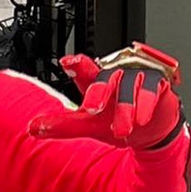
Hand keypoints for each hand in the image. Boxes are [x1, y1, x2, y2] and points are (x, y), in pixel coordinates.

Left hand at [29, 43, 182, 148]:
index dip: (77, 65)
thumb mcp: (87, 125)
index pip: (85, 71)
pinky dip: (146, 104)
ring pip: (129, 86)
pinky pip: (152, 89)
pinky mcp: (157, 83)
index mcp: (97, 82)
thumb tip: (33, 128)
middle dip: (99, 92)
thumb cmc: (115, 119)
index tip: (66, 61)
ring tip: (121, 129)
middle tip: (92, 109)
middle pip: (107, 77)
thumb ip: (62, 126)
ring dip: (125, 108)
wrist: (148, 127)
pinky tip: (142, 118)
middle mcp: (116, 76)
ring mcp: (137, 78)